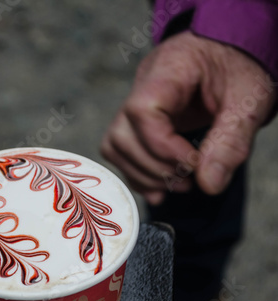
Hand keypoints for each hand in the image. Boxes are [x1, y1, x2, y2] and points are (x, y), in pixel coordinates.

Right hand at [101, 31, 275, 203]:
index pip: (141, 111)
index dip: (162, 147)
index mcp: (168, 68)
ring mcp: (134, 103)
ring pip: (114, 146)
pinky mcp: (137, 121)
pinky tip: (161, 187)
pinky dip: (138, 174)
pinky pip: (121, 152)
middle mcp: (141, 85)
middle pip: (121, 134)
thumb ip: (230, 141)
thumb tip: (209, 184)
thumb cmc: (239, 65)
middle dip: (154, 166)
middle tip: (188, 179)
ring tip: (179, 184)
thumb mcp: (249, 99)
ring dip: (143, 174)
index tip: (193, 163)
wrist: (230, 50)